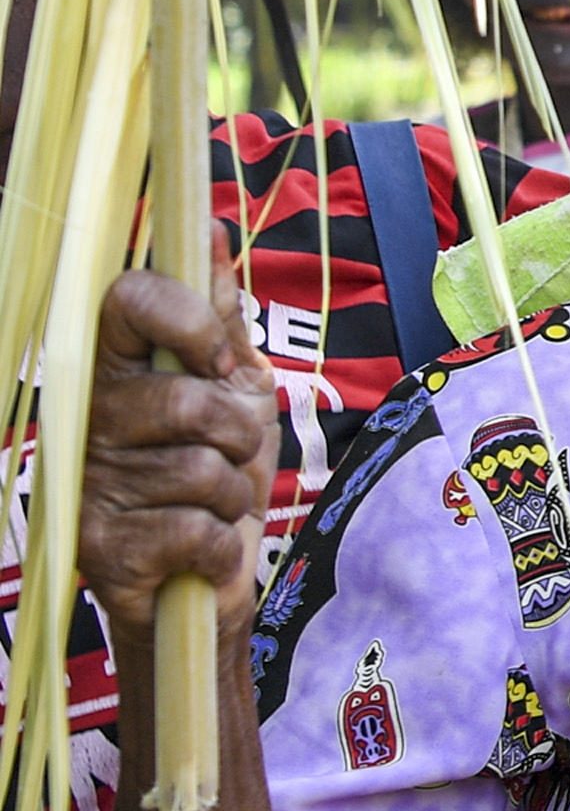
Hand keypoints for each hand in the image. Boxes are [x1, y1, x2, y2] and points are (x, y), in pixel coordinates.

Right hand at [82, 270, 280, 639]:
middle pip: (189, 402)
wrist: (202, 580)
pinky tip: (197, 551)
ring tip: (208, 507)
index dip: (189, 320)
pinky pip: (196, 533)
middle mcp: (90, 417)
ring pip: (202, 472)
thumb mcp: (233, 389)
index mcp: (116, 369)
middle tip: (229, 458)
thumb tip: (208, 230)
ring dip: (231, 498)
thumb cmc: (217, 474)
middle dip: (240, 438)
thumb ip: (219, 320)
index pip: (129, 299)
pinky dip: (220, 547)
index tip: (219, 360)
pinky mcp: (101, 548)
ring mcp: (89, 482)